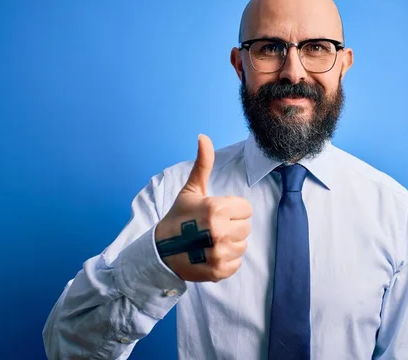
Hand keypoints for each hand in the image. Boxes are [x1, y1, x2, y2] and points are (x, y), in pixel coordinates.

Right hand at [154, 134, 252, 282]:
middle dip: (232, 226)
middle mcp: (219, 231)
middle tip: (212, 228)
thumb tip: (203, 136)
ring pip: (243, 245)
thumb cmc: (179, 217)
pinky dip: (227, 260)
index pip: (245, 209)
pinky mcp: (219, 271)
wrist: (161, 250)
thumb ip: (203, 164)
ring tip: (211, 241)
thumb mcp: (191, 190)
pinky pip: (237, 263)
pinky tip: (211, 254)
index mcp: (216, 209)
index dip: (232, 210)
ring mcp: (220, 253)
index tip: (216, 213)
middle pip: (246, 227)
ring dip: (230, 243)